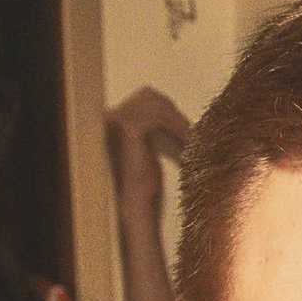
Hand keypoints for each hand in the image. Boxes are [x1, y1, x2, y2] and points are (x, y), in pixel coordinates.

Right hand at [104, 86, 191, 205]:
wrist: (136, 205)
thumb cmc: (144, 183)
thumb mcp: (147, 148)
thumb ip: (152, 127)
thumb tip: (174, 111)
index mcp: (110, 118)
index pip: (144, 97)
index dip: (168, 110)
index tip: (186, 129)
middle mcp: (108, 115)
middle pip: (149, 95)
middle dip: (173, 113)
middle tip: (191, 134)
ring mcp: (116, 119)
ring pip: (157, 104)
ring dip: (179, 122)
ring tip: (193, 140)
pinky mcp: (128, 127)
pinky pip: (160, 116)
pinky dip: (178, 127)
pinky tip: (188, 142)